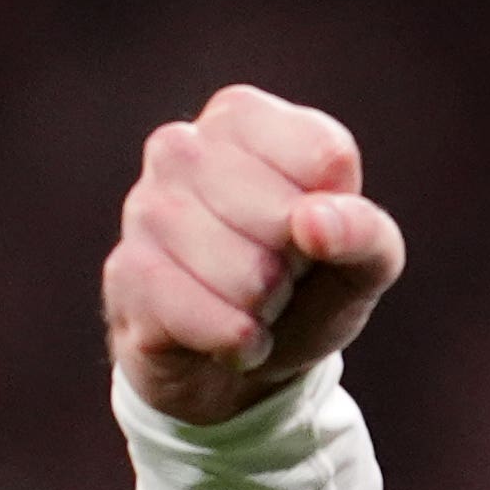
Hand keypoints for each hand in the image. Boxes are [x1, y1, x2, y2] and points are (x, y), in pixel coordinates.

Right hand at [104, 86, 408, 425]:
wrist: (236, 372)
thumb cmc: (305, 291)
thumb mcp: (363, 261)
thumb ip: (365, 232)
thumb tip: (313, 221)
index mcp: (245, 117)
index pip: (327, 158)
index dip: (339, 217)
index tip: (315, 231)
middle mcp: (183, 146)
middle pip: (286, 219)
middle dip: (298, 267)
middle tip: (279, 275)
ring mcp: (142, 207)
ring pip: (246, 273)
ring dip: (266, 309)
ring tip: (250, 304)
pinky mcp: (124, 274)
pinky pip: (202, 316)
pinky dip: (234, 342)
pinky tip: (230, 337)